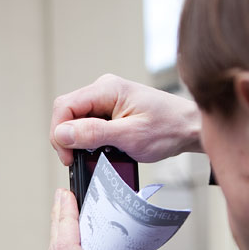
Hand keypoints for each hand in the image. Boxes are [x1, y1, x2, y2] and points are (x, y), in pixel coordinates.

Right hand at [50, 73, 202, 165]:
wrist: (189, 128)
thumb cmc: (168, 129)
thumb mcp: (129, 136)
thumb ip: (93, 133)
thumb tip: (61, 133)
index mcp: (106, 89)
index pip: (64, 106)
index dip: (59, 133)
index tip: (68, 156)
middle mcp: (103, 90)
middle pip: (67, 113)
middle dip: (67, 139)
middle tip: (76, 160)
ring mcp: (106, 100)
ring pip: (76, 121)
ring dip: (79, 141)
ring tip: (93, 156)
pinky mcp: (110, 111)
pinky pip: (88, 124)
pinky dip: (89, 140)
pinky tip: (101, 150)